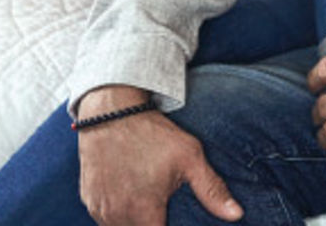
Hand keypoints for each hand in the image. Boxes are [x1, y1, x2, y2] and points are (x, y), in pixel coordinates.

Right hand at [76, 85, 242, 224]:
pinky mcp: (88, 200)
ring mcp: (99, 210)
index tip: (172, 216)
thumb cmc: (154, 134)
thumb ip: (211, 190)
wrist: (112, 111)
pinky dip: (117, 213)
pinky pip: (104, 219)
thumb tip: (237, 215)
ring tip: (147, 195)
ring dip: (135, 221)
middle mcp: (117, 218)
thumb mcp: (189, 156)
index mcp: (144, 213)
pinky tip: (129, 191)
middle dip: (153, 223)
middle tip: (163, 203)